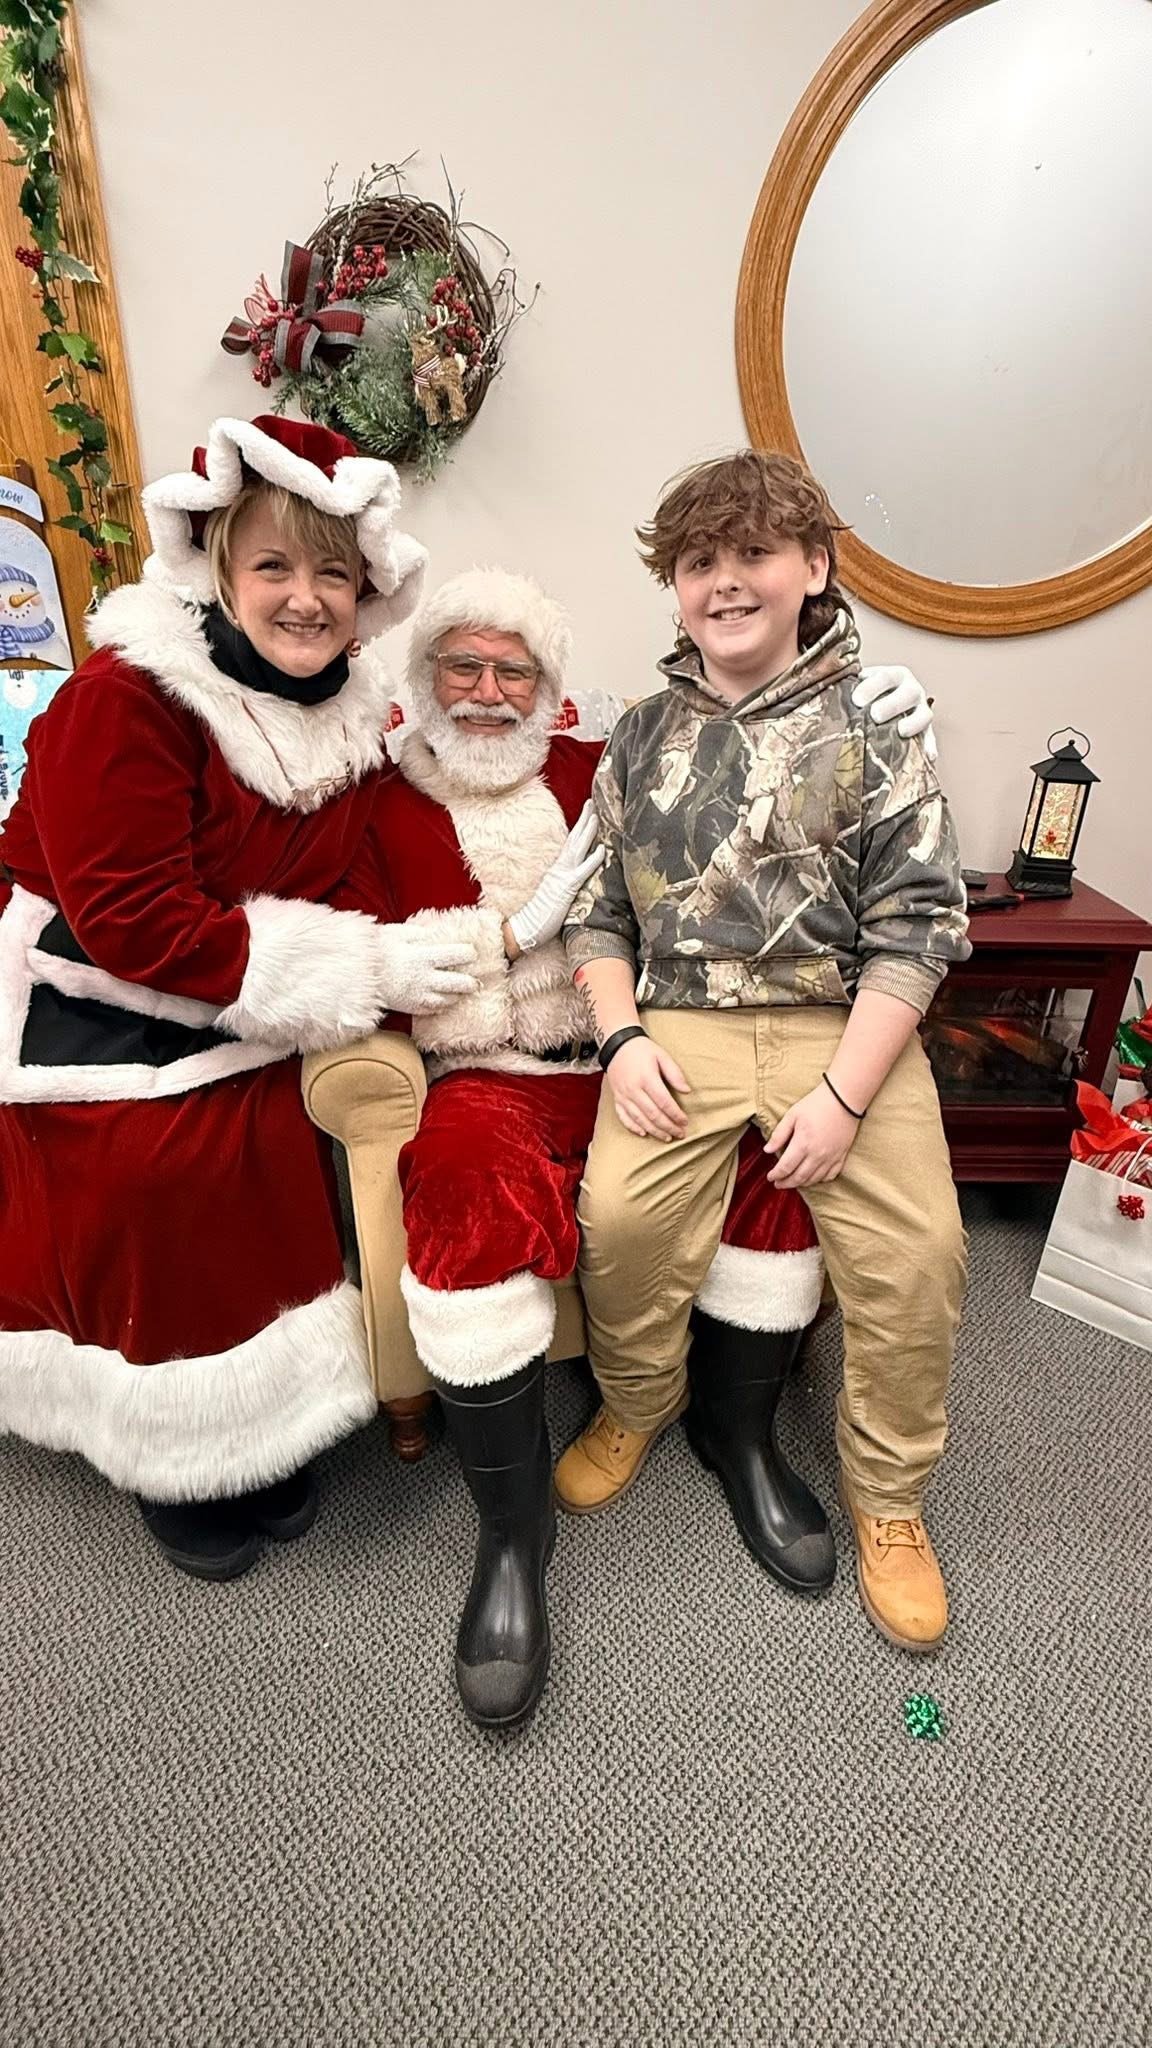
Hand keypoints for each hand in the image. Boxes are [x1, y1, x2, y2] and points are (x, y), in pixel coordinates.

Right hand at [374, 926, 477, 1015]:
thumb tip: (434, 933)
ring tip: (461, 992)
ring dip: (457, 996)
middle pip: (459, 983)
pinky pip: (433, 1010)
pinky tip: (443, 1001)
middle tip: (475, 982)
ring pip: (448, 999)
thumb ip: (419, 933)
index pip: (458, 955)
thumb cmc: (375, 950)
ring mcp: (419, 995)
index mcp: (425, 956)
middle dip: (471, 983)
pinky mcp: (411, 1007)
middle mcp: (426, 978)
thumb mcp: (397, 932)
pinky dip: (441, 1006)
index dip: (469, 954)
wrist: (355, 975)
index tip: (471, 953)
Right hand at [506, 801, 604, 952]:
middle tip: (592, 803)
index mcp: (556, 869)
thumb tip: (568, 879)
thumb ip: (561, 883)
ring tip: (596, 816)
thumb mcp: (553, 894)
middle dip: (584, 820)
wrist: (526, 927)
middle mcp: (559, 868)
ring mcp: (562, 876)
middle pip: (573, 839)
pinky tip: (603, 849)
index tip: (587, 814)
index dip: (579, 829)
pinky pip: (583, 870)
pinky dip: (593, 859)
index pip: (570, 844)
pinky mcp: (567, 887)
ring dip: (587, 831)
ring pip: (577, 848)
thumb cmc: (539, 916)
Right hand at [607, 1037, 688, 1139]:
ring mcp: (623, 1095)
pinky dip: (633, 1127)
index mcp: (646, 1078)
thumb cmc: (642, 1049)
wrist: (617, 1044)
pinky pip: (623, 1117)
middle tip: (680, 1134)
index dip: (675, 1114)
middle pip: (653, 1114)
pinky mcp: (617, 1098)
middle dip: (668, 1126)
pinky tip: (644, 1133)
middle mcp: (633, 1089)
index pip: (664, 1102)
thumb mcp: (662, 1055)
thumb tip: (687, 1091)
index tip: (685, 1122)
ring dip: (654, 1131)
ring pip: (639, 1119)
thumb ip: (675, 1073)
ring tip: (667, 1138)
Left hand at [763, 1084, 859, 1187]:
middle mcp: (817, 1155)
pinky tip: (813, 1178)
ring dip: (801, 1184)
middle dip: (786, 1183)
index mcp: (803, 1144)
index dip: (776, 1175)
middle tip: (778, 1184)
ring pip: (814, 1179)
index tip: (770, 1177)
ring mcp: (831, 1157)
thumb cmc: (816, 1104)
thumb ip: (779, 1135)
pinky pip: (831, 1175)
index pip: (785, 1167)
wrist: (844, 1098)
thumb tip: (767, 1150)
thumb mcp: (792, 1115)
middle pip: (799, 1178)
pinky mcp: (841, 1156)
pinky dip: (820, 1180)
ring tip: (793, 1182)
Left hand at [853, 665, 936, 762]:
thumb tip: (826, 698)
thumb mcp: (858, 688)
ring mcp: (920, 710)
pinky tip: (928, 756)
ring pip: (924, 714)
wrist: (879, 704)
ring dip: (913, 723)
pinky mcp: (925, 730)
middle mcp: (911, 690)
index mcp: (894, 676)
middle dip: (892, 704)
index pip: (885, 677)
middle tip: (875, 715)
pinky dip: (929, 746)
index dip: (872, 687)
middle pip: (908, 694)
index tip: (857, 700)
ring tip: (900, 731)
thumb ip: (849, 689)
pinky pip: (929, 738)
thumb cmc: (864, 698)